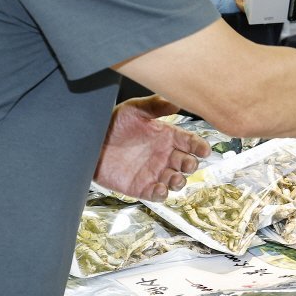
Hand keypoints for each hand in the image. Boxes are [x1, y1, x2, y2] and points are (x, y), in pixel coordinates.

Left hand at [94, 95, 210, 200]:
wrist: (91, 142)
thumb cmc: (112, 123)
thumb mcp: (134, 110)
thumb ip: (156, 106)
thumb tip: (177, 101)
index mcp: (167, 136)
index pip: (190, 142)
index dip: (199, 146)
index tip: (204, 150)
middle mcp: (164, 155)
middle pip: (186, 163)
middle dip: (191, 165)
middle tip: (187, 164)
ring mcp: (154, 172)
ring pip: (175, 181)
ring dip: (179, 182)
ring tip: (175, 179)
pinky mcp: (141, 187)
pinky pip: (157, 194)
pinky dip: (161, 194)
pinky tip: (159, 189)